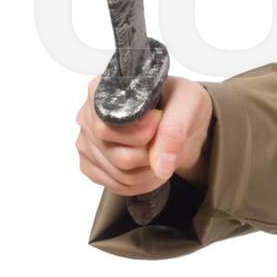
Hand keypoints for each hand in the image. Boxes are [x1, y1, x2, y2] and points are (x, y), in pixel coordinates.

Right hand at [75, 76, 213, 196]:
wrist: (183, 123)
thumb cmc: (180, 104)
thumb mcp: (189, 102)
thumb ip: (174, 129)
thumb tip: (160, 165)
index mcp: (103, 90)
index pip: (107, 126)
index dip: (139, 133)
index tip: (158, 123)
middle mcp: (89, 116)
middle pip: (116, 154)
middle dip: (150, 153)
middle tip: (164, 139)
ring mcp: (87, 143)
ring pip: (119, 175)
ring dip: (151, 170)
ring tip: (161, 152)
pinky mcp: (92, 166)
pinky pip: (116, 186)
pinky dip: (142, 182)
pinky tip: (150, 165)